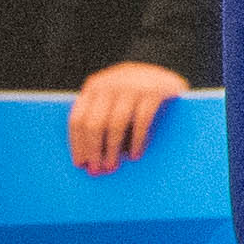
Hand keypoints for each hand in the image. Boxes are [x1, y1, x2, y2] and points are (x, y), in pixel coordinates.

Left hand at [66, 59, 189, 173]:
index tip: (80, 163)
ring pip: (116, 125)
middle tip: (98, 170)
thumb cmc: (134, 94)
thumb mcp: (112, 98)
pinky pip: (141, 122)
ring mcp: (132, 86)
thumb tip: (89, 157)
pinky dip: (137, 141)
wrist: (166, 74)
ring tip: (113, 166)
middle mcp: (110, 84)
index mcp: (94, 87)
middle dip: (94, 150)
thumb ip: (99, 117)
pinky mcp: (154, 91)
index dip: (78, 143)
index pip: (77, 118)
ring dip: (113, 150)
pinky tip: (135, 155)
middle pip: (94, 124)